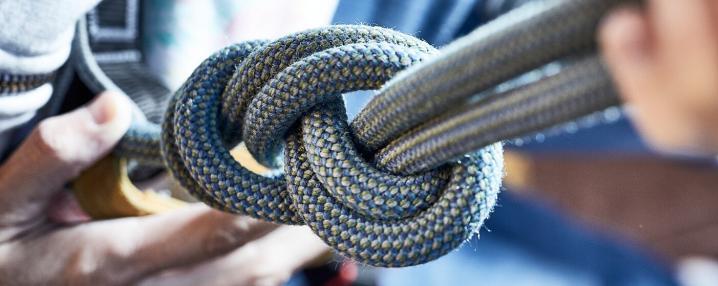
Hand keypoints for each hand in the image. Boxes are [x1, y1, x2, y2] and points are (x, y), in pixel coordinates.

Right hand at [0, 92, 328, 284]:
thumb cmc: (2, 259)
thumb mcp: (2, 205)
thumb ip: (52, 158)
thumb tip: (110, 107)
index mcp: (111, 261)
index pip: (209, 233)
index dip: (264, 206)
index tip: (302, 174)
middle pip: (250, 267)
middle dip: (299, 232)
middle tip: (336, 192)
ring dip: (292, 253)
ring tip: (328, 212)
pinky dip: (265, 270)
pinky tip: (286, 242)